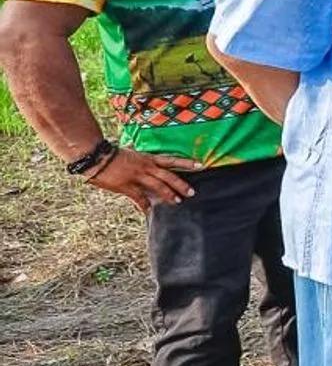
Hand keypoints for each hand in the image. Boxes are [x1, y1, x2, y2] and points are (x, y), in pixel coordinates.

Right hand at [85, 147, 200, 212]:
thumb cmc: (111, 154)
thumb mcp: (131, 154)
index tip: (201, 165)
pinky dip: (144, 205)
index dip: (186, 162)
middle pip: (168, 176)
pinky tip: (149, 212)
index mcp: (148, 158)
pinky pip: (139, 198)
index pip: (171, 160)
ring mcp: (137, 176)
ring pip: (158, 187)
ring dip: (168, 195)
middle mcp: (146, 166)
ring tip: (177, 202)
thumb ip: (141, 160)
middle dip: (181, 185)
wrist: (95, 156)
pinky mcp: (126, 186)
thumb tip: (145, 161)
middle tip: (192, 192)